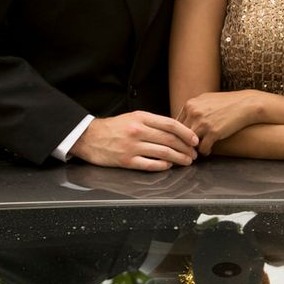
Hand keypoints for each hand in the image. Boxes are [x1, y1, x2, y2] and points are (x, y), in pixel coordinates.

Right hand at [69, 112, 198, 170]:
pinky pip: (150, 164)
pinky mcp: (127, 160)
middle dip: (186, 148)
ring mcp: (132, 146)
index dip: (186, 132)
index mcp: (141, 118)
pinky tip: (169, 166)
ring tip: (186, 161)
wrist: (89, 137)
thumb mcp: (132, 117)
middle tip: (194, 154)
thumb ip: (151, 122)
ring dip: (178, 158)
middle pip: (170, 139)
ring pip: (163, 153)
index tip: (194, 139)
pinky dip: (162, 166)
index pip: (170, 124)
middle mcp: (138, 131)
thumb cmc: (112, 128)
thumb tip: (173, 130)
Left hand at [177, 90, 263, 154]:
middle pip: (180, 134)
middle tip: (187, 150)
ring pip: (189, 143)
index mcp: (190, 105)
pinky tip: (208, 150)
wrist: (246, 104)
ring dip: (193, 149)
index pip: (176, 124)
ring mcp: (203, 123)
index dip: (179, 134)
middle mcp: (194, 113)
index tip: (182, 141)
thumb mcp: (206, 100)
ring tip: (197, 152)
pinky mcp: (213, 132)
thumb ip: (193, 109)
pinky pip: (202, 148)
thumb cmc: (227, 102)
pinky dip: (205, 151)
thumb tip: (183, 120)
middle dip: (183, 144)